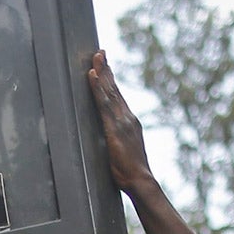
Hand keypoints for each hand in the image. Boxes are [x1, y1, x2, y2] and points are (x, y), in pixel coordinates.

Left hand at [86, 52, 153, 192]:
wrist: (141, 180)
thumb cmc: (131, 172)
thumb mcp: (123, 151)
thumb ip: (118, 140)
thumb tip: (110, 138)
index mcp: (129, 122)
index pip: (118, 97)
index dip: (111, 80)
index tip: (106, 66)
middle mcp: (127, 118)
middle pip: (114, 89)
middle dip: (106, 70)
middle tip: (100, 52)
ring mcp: (122, 121)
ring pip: (109, 92)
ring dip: (101, 73)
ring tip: (95, 57)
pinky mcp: (114, 127)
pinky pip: (103, 103)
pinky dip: (97, 88)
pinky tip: (92, 76)